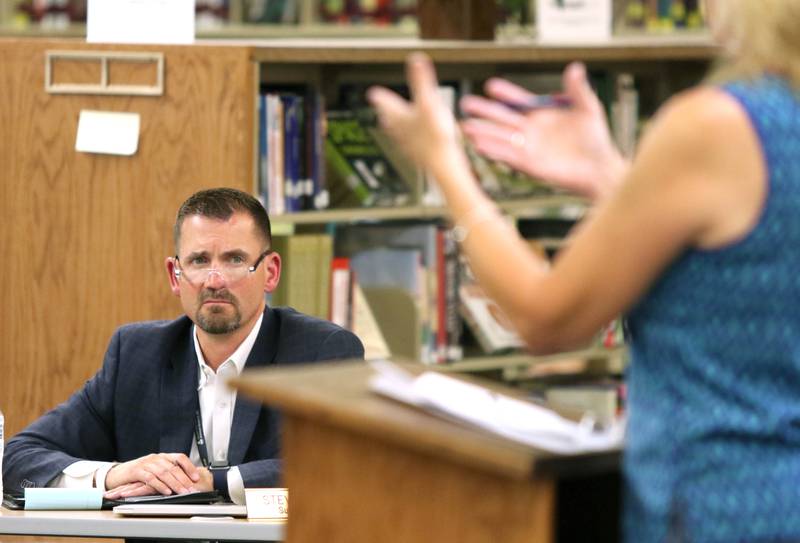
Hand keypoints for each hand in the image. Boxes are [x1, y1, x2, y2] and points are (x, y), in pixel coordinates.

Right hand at [103, 453, 200, 498]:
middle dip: (184, 479)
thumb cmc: (138, 474)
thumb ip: (168, 474)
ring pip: (164, 473)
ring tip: (182, 492)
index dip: (189, 467)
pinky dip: (160, 485)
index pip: (180, 458)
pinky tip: (166, 492)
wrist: (117, 474)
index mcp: (162, 457)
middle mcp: (156, 458)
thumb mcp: (155, 471)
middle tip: (192, 489)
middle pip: (174, 467)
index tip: (197, 477)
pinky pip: (151, 478)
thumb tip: (185, 482)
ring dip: (175, 483)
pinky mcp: (137, 471)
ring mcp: (146, 463)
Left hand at [367, 53, 462, 173]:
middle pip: (389, 119)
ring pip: (399, 134)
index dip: (380, 96)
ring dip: (395, 128)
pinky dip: (411, 141)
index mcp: (399, 117)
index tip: (372, 93)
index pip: (385, 102)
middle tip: (379, 110)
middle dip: (385, 113)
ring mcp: (410, 145)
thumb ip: (421, 80)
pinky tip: (416, 144)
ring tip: (392, 125)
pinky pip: (412, 146)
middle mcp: (400, 131)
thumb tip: (415, 57)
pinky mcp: (421, 157)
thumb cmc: (434, 135)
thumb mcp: (429, 101)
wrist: (443, 166)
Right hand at [459, 62, 627, 200]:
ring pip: (500, 138)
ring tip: (465, 127)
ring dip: (483, 133)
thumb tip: (575, 67)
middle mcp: (530, 131)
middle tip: (466, 103)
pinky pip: (507, 156)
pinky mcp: (529, 164)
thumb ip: (578, 89)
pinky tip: (480, 146)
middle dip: (484, 111)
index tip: (491, 85)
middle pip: (502, 119)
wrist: (599, 168)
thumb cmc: (595, 139)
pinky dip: (494, 151)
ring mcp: (527, 148)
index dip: (506, 93)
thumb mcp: (588, 108)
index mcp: (540, 115)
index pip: (518, 101)